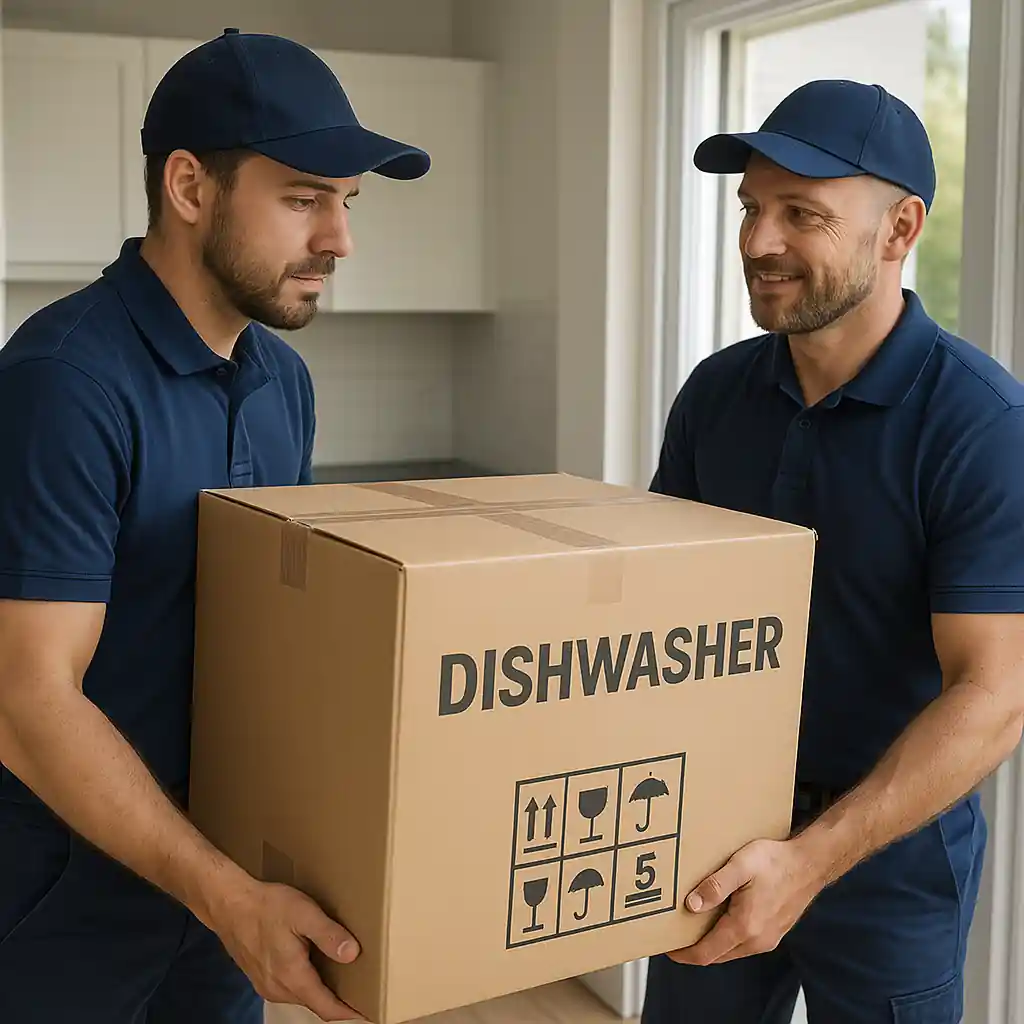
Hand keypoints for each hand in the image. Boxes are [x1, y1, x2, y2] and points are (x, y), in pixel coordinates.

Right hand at [206, 875, 362, 1020]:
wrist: (230, 905)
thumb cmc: (267, 906)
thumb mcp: (304, 913)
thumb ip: (329, 935)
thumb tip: (352, 954)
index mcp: (293, 976)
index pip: (326, 1007)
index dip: (348, 1014)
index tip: (366, 1015)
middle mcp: (278, 988)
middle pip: (314, 1003)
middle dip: (337, 1001)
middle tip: (359, 992)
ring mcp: (267, 985)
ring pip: (301, 996)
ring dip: (320, 992)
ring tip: (341, 980)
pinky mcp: (260, 978)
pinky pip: (288, 988)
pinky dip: (304, 984)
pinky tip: (312, 967)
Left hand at [667, 837, 825, 965]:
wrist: (809, 864)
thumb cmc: (776, 862)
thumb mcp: (740, 866)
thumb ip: (715, 886)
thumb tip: (691, 905)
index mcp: (745, 927)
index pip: (706, 953)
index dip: (683, 954)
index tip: (667, 947)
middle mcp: (757, 940)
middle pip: (716, 955)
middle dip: (693, 948)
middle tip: (675, 932)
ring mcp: (767, 939)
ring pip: (730, 950)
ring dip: (710, 942)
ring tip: (693, 923)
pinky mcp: (773, 933)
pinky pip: (743, 943)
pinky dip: (726, 936)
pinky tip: (719, 917)